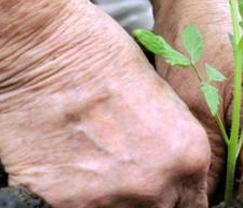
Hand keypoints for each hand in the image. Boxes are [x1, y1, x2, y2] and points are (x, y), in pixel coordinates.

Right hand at [0, 0, 210, 207]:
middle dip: (148, 197)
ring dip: (112, 198)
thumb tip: (171, 171)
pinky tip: (68, 166)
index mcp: (190, 156)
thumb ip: (174, 146)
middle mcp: (157, 186)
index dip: (178, 195)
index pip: (194, 203)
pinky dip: (73, 197)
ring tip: (94, 164)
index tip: (164, 187)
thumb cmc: (107, 58)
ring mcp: (111, 200)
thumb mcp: (165, 100)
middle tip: (127, 171)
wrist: (48, 50)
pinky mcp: (64, 205)